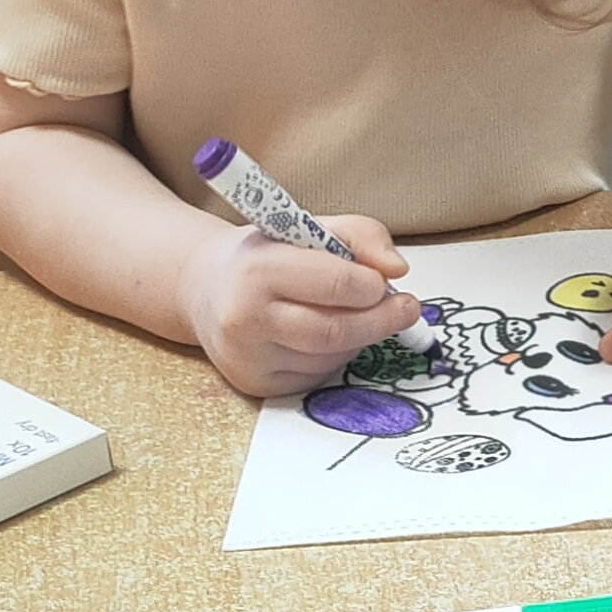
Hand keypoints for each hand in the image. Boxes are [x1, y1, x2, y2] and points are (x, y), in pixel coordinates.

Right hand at [182, 218, 418, 397]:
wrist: (206, 291)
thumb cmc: (264, 255)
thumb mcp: (307, 227)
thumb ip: (360, 235)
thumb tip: (397, 269)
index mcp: (257, 271)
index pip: (337, 285)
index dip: (373, 285)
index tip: (385, 282)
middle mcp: (245, 319)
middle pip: (337, 331)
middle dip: (381, 320)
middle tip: (405, 308)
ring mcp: (248, 358)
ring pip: (332, 357)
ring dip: (359, 337)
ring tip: (356, 315)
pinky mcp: (257, 385)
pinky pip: (317, 375)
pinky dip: (335, 356)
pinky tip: (326, 336)